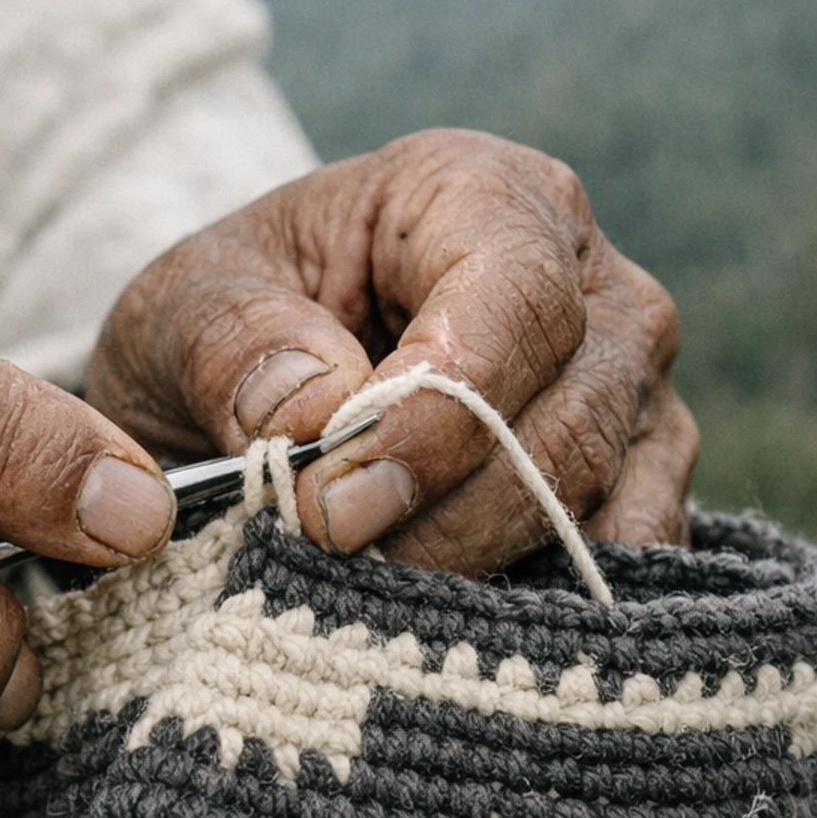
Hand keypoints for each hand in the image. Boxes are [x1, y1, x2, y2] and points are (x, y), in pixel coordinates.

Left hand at [86, 127, 695, 569]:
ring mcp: (626, 384)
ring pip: (601, 490)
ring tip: (361, 595)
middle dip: (446, 510)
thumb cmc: (225, 329)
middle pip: (570, 410)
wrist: (240, 392)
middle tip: (329, 558)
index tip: (332, 500)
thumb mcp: (180, 310)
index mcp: (477, 193)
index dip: (439, 411)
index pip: (514, 296)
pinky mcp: (636, 475)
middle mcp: (587, 279)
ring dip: (481, 564)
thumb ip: (233, 345)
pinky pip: (631, 552)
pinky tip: (440, 624)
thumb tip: (315, 413)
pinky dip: (544, 602)